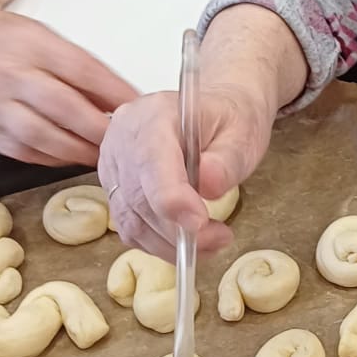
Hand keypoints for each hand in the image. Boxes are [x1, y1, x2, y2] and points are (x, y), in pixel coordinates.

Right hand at [0, 8, 137, 167]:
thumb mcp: (41, 37)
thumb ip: (76, 65)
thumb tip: (117, 95)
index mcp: (32, 45)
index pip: (81, 70)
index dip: (113, 92)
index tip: (137, 106)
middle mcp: (11, 75)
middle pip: (64, 107)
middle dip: (99, 128)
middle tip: (125, 140)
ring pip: (42, 136)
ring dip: (77, 150)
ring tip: (102, 155)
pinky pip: (22, 151)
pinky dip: (51, 158)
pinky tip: (70, 157)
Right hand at [99, 84, 273, 259]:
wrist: (217, 113)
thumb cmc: (230, 119)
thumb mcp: (242, 132)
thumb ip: (226, 160)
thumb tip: (208, 186)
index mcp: (154, 113)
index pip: (151, 161)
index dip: (172, 198)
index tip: (200, 223)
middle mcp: (124, 138)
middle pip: (138, 196)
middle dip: (177, 229)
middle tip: (219, 238)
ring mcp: (114, 164)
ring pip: (131, 219)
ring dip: (170, 243)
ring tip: (212, 241)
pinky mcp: (115, 189)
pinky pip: (130, 227)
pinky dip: (158, 243)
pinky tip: (188, 240)